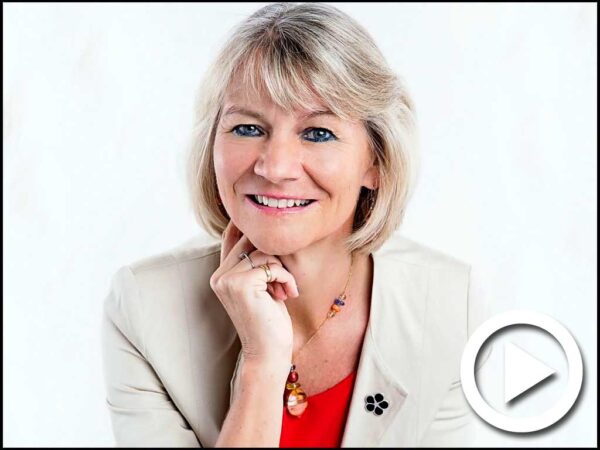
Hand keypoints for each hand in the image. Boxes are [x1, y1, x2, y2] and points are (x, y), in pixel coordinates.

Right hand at [209, 221, 299, 364]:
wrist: (268, 353)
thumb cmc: (269, 321)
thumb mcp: (260, 287)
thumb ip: (255, 263)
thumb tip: (263, 232)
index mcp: (221, 276)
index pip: (230, 237)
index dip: (245, 226)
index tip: (261, 222)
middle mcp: (219, 276)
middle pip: (250, 241)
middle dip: (273, 257)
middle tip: (282, 281)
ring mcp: (228, 280)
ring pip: (263, 252)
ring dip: (282, 270)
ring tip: (284, 290)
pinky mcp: (241, 284)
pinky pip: (272, 266)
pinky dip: (286, 278)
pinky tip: (287, 294)